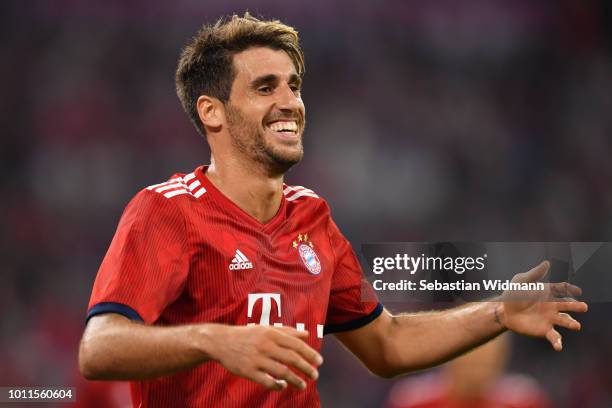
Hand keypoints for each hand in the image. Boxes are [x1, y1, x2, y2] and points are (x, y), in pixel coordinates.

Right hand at [206, 325, 322, 390]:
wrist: (221, 342)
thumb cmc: (248, 335)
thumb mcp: (267, 329)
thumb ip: (287, 331)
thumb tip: (307, 335)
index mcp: (271, 334)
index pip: (296, 344)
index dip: (310, 354)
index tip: (319, 362)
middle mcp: (265, 345)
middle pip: (292, 358)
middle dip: (306, 368)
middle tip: (315, 375)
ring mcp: (257, 359)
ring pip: (282, 372)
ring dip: (296, 380)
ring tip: (304, 385)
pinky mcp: (248, 371)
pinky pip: (267, 381)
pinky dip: (278, 386)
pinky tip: (283, 386)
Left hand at [498, 260, 587, 350]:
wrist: (504, 311)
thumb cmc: (513, 294)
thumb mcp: (521, 281)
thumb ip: (534, 274)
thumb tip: (547, 263)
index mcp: (548, 293)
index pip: (563, 289)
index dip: (570, 289)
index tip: (577, 291)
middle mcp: (552, 306)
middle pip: (567, 305)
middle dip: (576, 306)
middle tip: (584, 307)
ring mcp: (550, 318)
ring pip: (565, 321)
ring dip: (571, 323)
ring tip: (576, 326)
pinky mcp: (544, 330)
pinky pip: (554, 336)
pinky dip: (558, 341)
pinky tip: (558, 346)